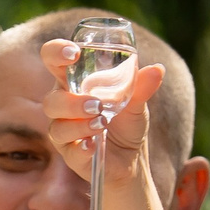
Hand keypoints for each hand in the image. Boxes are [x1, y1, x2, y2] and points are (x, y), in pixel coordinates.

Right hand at [41, 40, 165, 187]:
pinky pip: (69, 151)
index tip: (74, 53)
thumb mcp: (137, 101)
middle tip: (96, 105)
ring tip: (102, 124)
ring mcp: (64, 130)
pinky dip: (81, 148)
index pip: (53, 60)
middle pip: (52, 100)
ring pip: (57, 126)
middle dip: (71, 102)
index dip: (56, 52)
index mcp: (74, 82)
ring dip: (78, 125)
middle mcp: (63, 105)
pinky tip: (93, 145)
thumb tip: (157, 69)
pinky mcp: (71, 154)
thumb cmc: (127, 121)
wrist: (131, 157)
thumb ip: (142, 85)